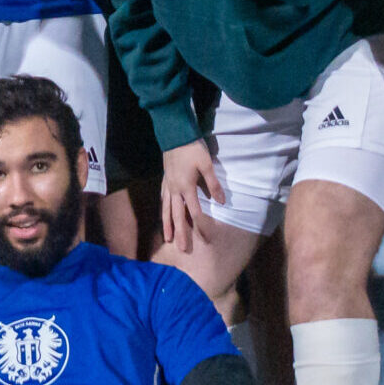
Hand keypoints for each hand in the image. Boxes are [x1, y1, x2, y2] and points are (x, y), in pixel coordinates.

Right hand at [159, 139, 224, 255]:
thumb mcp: (207, 165)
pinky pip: (162, 200)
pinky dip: (163, 210)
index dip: (201, 226)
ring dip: (167, 225)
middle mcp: (174, 190)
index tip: (207, 238)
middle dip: (181, 233)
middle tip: (183, 249)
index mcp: (186, 187)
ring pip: (166, 209)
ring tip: (168, 238)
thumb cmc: (193, 149)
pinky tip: (164, 215)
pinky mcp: (164, 180)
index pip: (194, 212)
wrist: (175, 135)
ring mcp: (167, 185)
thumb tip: (221, 202)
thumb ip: (213, 185)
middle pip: (177, 216)